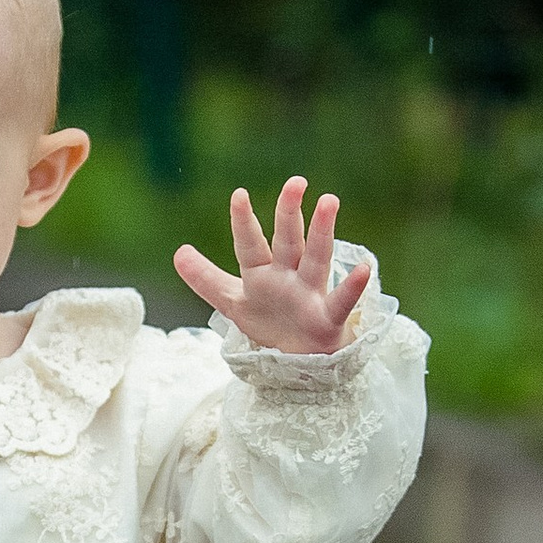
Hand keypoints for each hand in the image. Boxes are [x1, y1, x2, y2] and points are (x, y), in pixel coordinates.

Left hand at [173, 177, 370, 355]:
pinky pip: (341, 300)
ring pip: (317, 258)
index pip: (249, 244)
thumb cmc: (270, 323)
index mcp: (261, 272)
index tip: (239, 194)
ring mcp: (309, 294)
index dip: (243, 222)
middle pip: (287, 240)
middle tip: (296, 182)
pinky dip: (352, 286)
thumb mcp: (233, 302)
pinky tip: (364, 268)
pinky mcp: (328, 318)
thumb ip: (206, 278)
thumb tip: (178, 252)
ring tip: (329, 202)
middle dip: (289, 212)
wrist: (299, 360)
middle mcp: (287, 276)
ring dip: (322, 231)